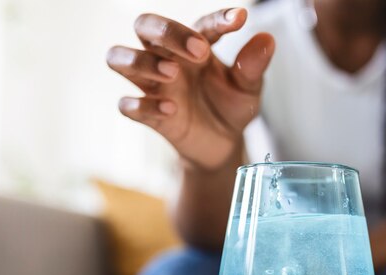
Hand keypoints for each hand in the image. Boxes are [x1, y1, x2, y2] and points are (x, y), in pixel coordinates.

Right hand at [106, 8, 274, 169]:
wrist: (223, 144)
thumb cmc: (231, 107)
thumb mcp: (249, 88)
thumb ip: (253, 66)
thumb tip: (266, 39)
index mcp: (196, 44)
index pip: (201, 23)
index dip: (219, 19)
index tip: (239, 19)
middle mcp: (168, 58)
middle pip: (145, 26)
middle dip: (167, 31)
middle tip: (199, 51)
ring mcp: (155, 85)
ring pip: (119, 58)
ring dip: (142, 62)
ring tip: (174, 74)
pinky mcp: (148, 114)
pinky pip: (127, 105)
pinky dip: (144, 106)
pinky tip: (171, 110)